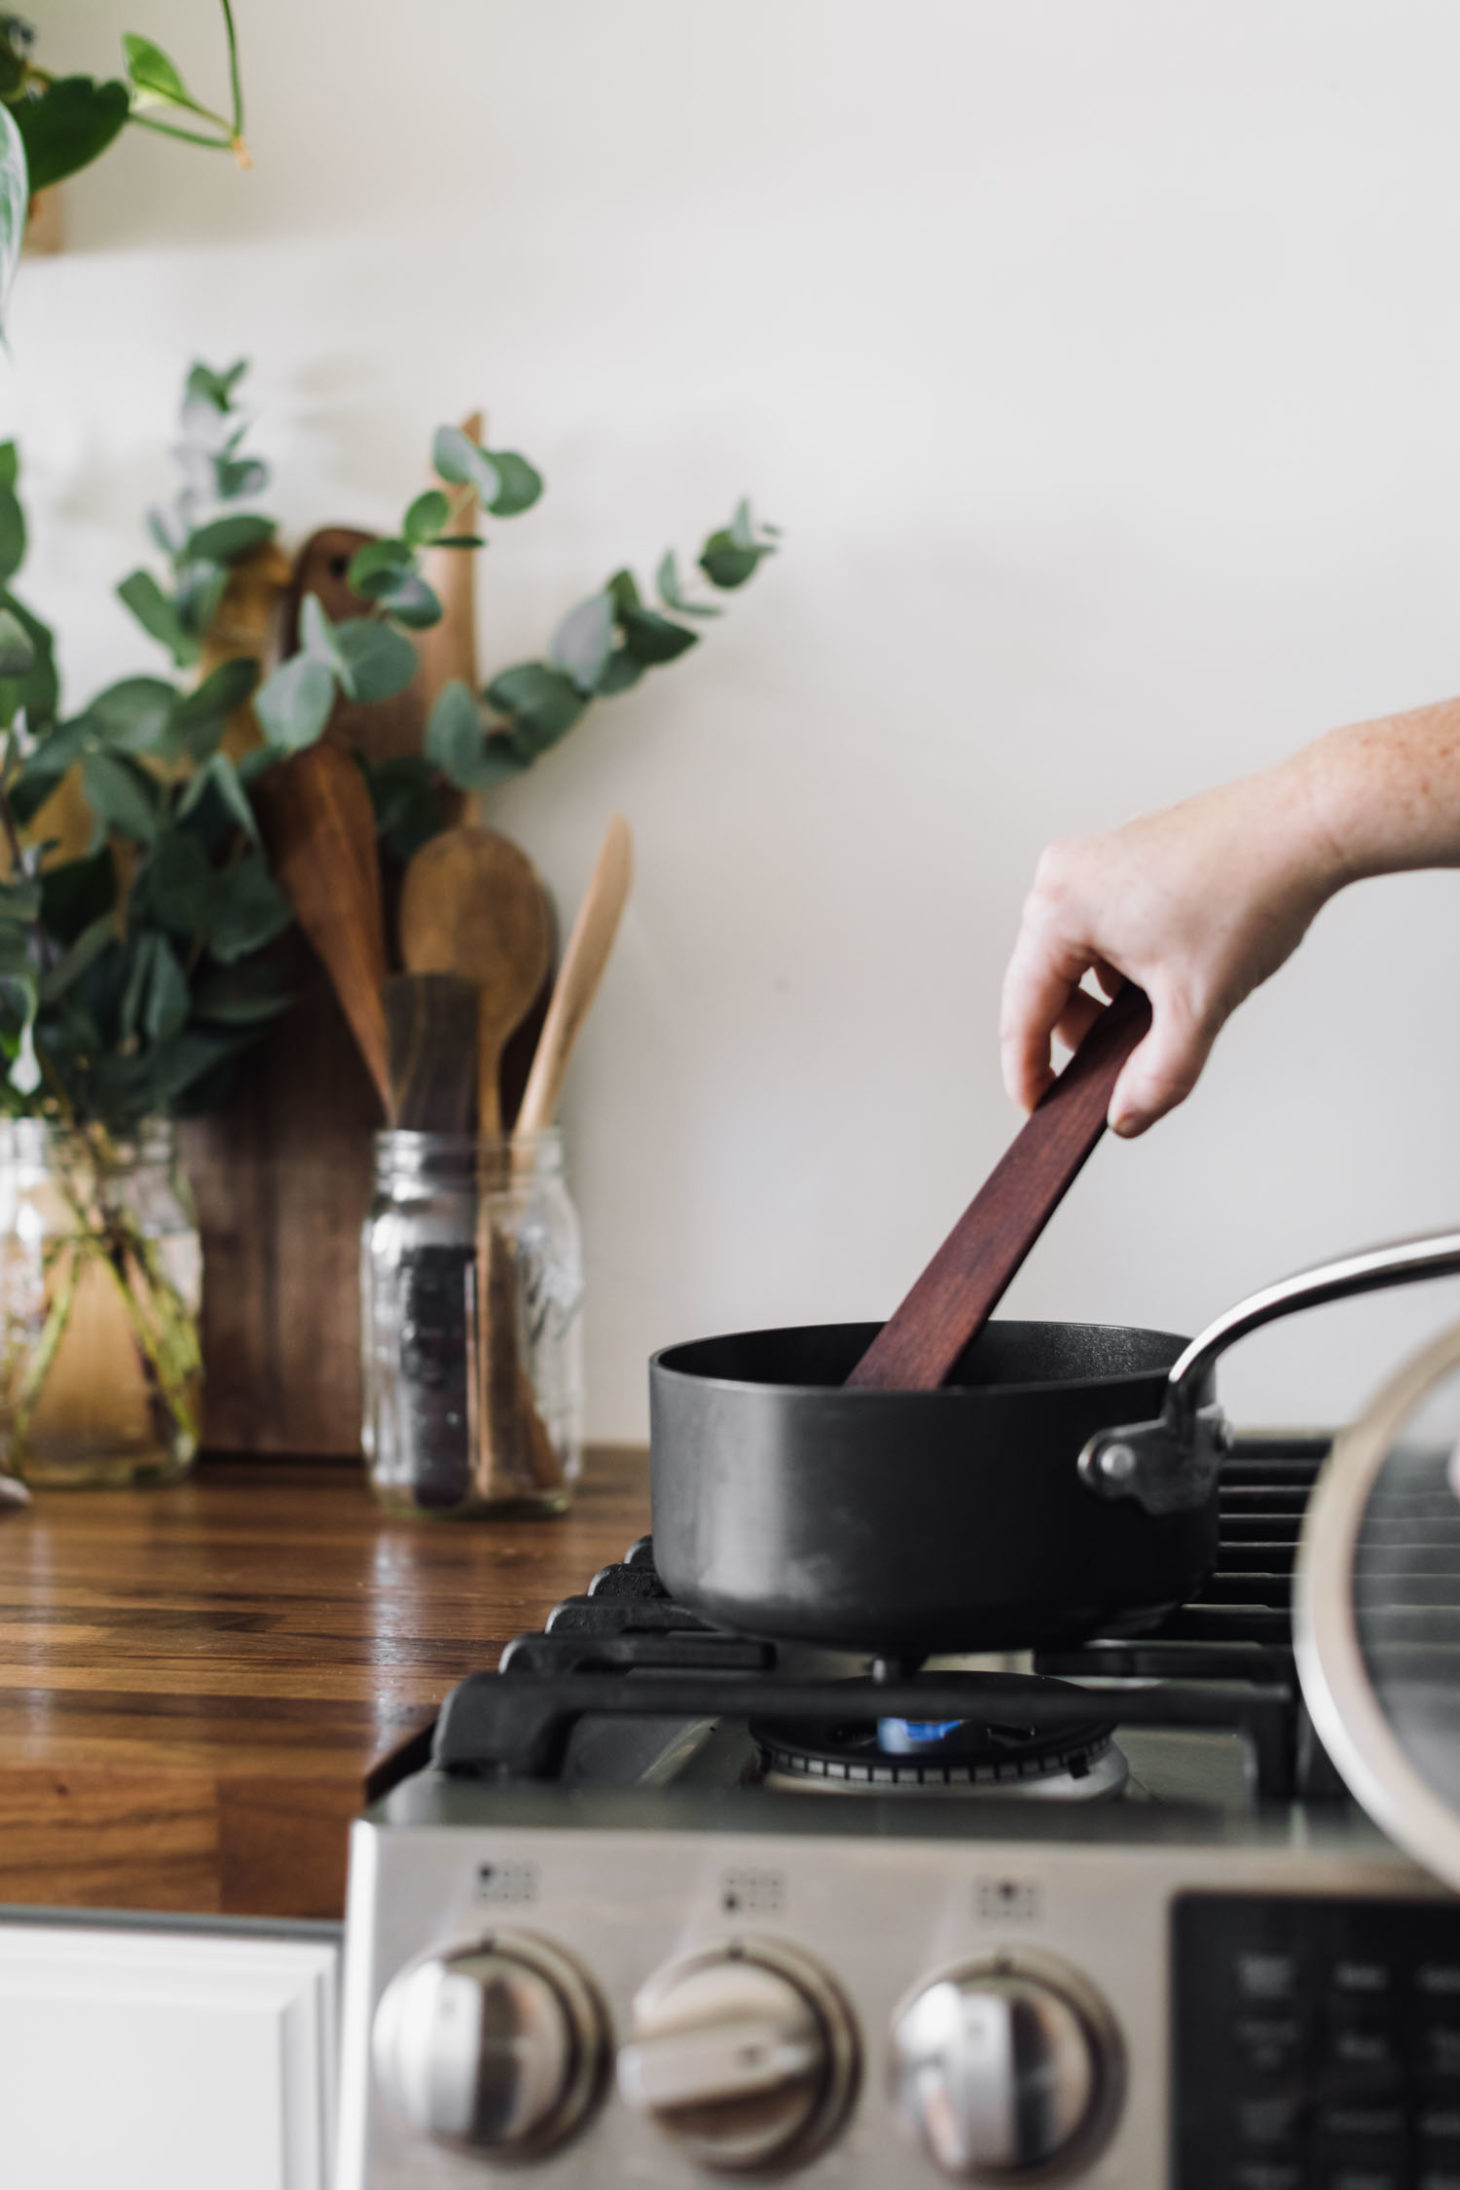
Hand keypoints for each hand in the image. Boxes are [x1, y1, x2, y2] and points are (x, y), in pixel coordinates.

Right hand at [1000, 766, 1338, 1135]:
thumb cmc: (1252, 892)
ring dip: (1107, 1001)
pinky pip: (1103, 931)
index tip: (1039, 1109)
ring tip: (1161, 1021)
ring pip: (1077, 959)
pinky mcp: (1125, 859)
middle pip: (1046, 984)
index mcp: (1060, 907)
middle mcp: (1064, 877)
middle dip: (1082, 1033)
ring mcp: (1093, 862)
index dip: (1028, 1072)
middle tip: (1121, 1073)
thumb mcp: (1197, 1005)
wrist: (1309, 826)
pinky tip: (1172, 981)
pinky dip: (1126, 967)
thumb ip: (1156, 1076)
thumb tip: (1125, 1117)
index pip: (1022, 1010)